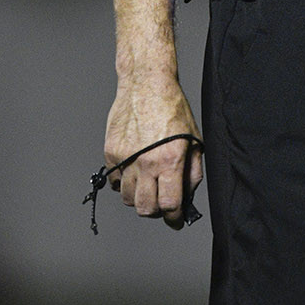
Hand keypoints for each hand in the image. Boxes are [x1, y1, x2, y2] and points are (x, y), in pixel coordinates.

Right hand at [104, 79, 203, 228]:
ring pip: (128, 198)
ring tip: (148, 186)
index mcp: (169, 160)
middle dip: (156, 212)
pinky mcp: (111, 152)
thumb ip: (192, 171)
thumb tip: (187, 196)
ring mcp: (125, 158)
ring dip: (139, 199)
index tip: (176, 220)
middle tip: (162, 204)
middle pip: (145, 208)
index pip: (169, 204)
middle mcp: (145, 162)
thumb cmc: (172, 108)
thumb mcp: (194, 139)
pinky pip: (115, 182)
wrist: (146, 84)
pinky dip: (124, 184)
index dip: (174, 218)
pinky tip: (135, 172)